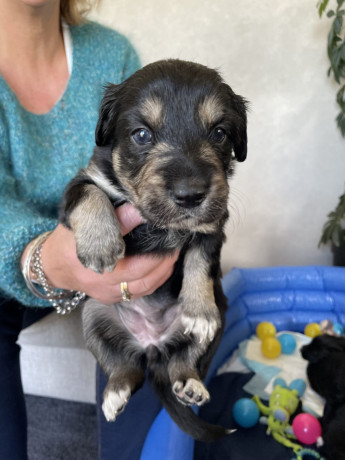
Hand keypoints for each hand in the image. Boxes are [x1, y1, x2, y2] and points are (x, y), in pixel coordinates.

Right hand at [24, 204, 177, 303]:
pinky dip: (154, 281)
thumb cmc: (70, 238)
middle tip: (176, 244)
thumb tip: (141, 209)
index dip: (155, 249)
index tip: (168, 234)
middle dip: (163, 260)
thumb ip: (116, 218)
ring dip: (162, 272)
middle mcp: (103, 282)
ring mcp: (107, 293)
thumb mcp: (87, 220)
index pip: (133, 258)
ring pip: (144, 287)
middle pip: (143, 276)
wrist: (54, 265)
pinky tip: (162, 268)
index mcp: (96, 260)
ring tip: (173, 255)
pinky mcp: (110, 298)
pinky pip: (138, 293)